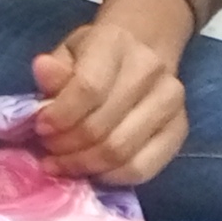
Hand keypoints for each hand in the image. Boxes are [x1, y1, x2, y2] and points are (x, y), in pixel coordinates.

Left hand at [32, 0, 195, 185]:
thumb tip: (42, 69)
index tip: (41, 128)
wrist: (142, 49)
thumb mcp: (67, 54)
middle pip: (103, 126)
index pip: (89, 88)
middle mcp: (150, 69)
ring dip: (85, 165)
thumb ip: (54, 70)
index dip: (61, 115)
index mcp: (116, 42)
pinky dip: (112, 177)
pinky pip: (143, 168)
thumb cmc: (94, 56)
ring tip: (64, 163)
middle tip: (49, 151)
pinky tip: (93, 172)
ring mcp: (171, 100)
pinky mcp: (180, 128)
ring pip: (122, 151)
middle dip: (67, 147)